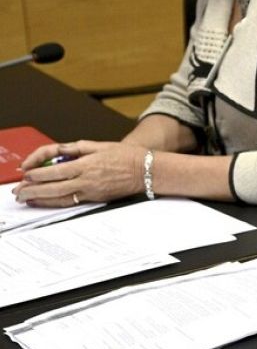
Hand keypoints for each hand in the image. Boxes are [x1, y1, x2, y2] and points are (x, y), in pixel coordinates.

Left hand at [14, 141, 144, 206]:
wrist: (146, 171)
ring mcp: (90, 191)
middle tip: (17, 191)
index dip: (37, 172)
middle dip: (31, 189)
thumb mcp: (99, 145)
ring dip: (39, 199)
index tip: (25, 172)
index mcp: (86, 164)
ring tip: (25, 199)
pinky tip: (44, 203)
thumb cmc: (126, 156)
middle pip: (52, 187)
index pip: (54, 169)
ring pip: (59, 198)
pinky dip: (54, 203)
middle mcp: (86, 179)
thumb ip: (76, 148)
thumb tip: (57, 151)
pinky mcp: (94, 198)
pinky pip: (70, 202)